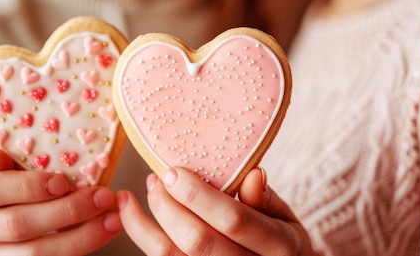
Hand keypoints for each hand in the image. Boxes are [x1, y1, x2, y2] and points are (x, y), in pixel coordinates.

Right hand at [0, 150, 121, 255]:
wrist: (7, 208)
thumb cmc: (16, 176)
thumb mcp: (11, 161)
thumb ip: (9, 160)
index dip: (26, 187)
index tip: (63, 182)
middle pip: (17, 224)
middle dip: (66, 211)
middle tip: (104, 196)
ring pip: (34, 254)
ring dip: (81, 237)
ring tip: (112, 219)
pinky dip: (80, 248)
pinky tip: (104, 232)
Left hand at [117, 167, 314, 254]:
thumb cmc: (281, 240)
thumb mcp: (285, 216)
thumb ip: (265, 198)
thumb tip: (252, 174)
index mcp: (279, 246)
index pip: (234, 220)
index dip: (199, 196)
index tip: (174, 172)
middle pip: (198, 241)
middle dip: (168, 206)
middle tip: (157, 178)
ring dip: (146, 224)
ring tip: (139, 193)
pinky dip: (144, 240)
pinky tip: (134, 217)